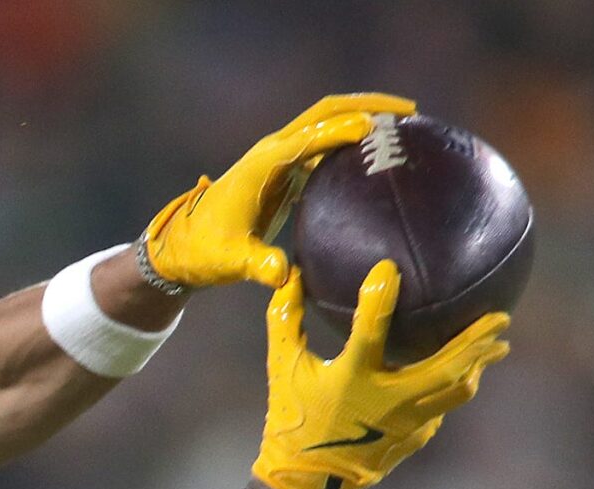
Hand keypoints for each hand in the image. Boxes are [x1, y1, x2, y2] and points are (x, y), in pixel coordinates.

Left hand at [142, 92, 416, 289]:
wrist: (184, 247)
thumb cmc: (205, 252)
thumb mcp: (229, 261)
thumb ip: (255, 264)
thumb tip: (281, 275)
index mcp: (262, 165)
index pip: (308, 138)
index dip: (341, 132)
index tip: (376, 131)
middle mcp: (274, 151)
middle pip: (325, 113)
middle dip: (366, 106)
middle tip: (409, 113)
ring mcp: (281, 157)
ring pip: (327, 122)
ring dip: (364, 116)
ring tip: (407, 124)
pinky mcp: (287, 170)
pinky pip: (326, 145)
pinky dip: (353, 140)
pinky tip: (381, 152)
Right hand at [252, 261, 508, 488]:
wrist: (307, 483)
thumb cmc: (293, 422)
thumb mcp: (282, 369)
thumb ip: (285, 322)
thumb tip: (288, 277)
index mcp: (351, 379)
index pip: (370, 329)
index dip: (378, 297)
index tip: (389, 270)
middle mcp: (387, 400)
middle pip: (446, 365)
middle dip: (476, 339)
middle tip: (501, 317)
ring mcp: (406, 422)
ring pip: (457, 389)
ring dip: (479, 365)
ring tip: (498, 346)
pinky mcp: (415, 437)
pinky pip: (444, 406)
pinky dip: (456, 387)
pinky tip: (465, 376)